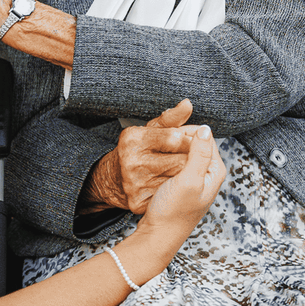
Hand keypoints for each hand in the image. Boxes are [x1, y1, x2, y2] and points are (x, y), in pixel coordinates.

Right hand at [84, 100, 205, 213]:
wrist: (116, 182)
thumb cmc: (139, 151)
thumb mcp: (152, 130)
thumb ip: (172, 118)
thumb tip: (188, 104)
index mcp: (132, 139)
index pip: (176, 138)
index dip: (187, 141)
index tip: (187, 142)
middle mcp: (130, 161)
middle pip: (180, 160)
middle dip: (188, 158)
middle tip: (184, 158)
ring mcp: (134, 183)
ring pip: (178, 179)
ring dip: (184, 175)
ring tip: (178, 172)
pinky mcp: (138, 201)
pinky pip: (170, 194)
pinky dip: (174, 190)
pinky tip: (171, 186)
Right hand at [139, 124, 225, 237]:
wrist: (157, 236)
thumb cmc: (172, 212)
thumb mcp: (189, 180)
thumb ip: (199, 154)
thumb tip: (206, 129)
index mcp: (215, 171)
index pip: (206, 138)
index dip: (187, 132)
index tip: (169, 133)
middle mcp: (208, 175)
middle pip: (195, 145)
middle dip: (178, 141)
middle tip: (160, 141)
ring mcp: (194, 181)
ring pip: (183, 155)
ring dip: (170, 151)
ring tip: (156, 152)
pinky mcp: (181, 186)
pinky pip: (175, 165)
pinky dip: (166, 161)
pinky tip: (155, 165)